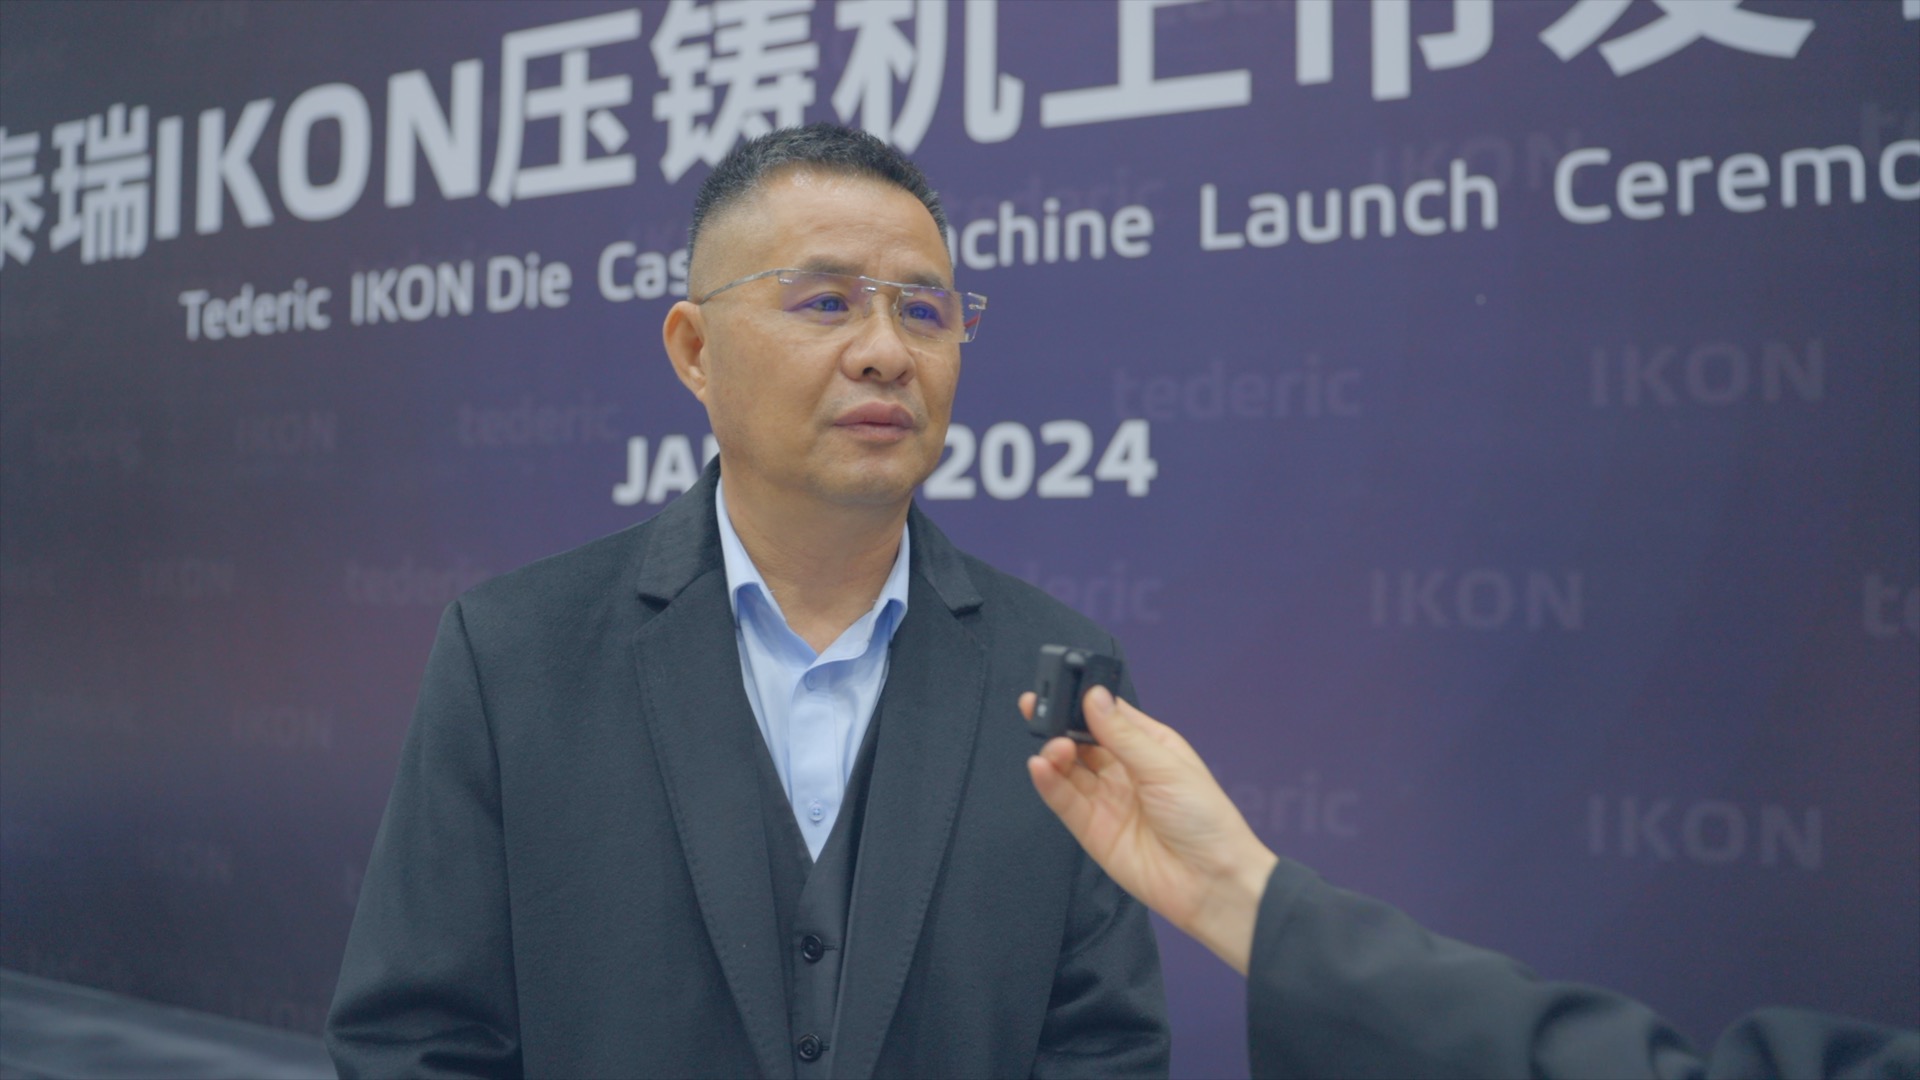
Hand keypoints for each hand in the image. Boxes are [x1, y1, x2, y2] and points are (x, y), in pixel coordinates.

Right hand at [1024, 687, 1277, 974]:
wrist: (1211, 882)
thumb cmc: (1204, 819)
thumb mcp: (1165, 767)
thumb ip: (1123, 734)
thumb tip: (1094, 696)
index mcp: (1149, 746)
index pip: (1109, 714)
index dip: (1085, 699)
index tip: (1061, 683)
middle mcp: (1124, 769)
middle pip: (1082, 739)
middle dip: (1058, 723)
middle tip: (1037, 708)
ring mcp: (1106, 799)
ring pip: (1068, 768)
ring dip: (1054, 753)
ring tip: (1052, 748)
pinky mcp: (1091, 829)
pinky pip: (1064, 800)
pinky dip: (1048, 783)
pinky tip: (1040, 767)